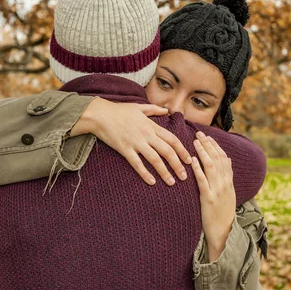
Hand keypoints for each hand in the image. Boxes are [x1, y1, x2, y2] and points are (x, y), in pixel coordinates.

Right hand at [70, 97, 191, 185]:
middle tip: (184, 176)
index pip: (172, 139)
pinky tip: (151, 182)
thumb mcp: (139, 107)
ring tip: (172, 182)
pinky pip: (137, 163)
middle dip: (178, 165)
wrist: (100, 114)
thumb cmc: (119, 110)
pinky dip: (145, 173)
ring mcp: (136, 142)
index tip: (190, 160)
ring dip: (164, 172)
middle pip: (167, 151)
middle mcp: (147, 135)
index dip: (182, 151)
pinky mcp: (124, 149)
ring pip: (155, 159)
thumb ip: (154, 109)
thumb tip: (167, 110)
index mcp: (152, 126)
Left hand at [191, 131, 235, 261]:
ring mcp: (218, 190)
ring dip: (203, 152)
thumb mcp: (229, 193)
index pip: (224, 158)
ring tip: (195, 142)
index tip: (208, 136)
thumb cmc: (222, 212)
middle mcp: (225, 183)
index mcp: (229, 181)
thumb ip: (227, 176)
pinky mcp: (209, 199)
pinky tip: (193, 160)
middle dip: (208, 145)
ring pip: (211, 166)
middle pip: (217, 159)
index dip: (216, 146)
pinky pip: (203, 181)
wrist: (223, 232)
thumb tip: (227, 159)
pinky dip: (198, 169)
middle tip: (199, 134)